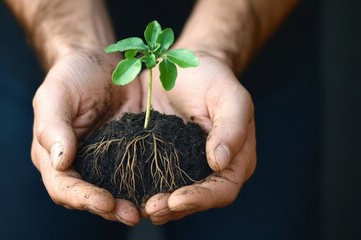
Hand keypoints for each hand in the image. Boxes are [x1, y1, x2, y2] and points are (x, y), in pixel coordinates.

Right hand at [31, 49, 141, 225]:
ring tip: (149, 209)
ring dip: (129, 203)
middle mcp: (78, 164)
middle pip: (89, 197)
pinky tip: (162, 189)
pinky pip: (135, 173)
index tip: (106, 202)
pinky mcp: (128, 152)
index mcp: (54, 154)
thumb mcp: (56, 94)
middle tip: (132, 214)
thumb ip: (53, 127)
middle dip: (109, 209)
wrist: (101, 63)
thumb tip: (61, 162)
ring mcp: (104, 160)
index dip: (83, 198)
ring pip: (113, 191)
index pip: (63, 186)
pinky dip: (146, 184)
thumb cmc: (72, 75)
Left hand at [140, 51, 255, 223]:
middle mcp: (213, 169)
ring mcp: (188, 166)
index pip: (223, 189)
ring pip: (176, 196)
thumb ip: (231, 127)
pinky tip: (128, 192)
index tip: (176, 199)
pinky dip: (144, 190)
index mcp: (236, 158)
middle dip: (175, 207)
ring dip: (158, 205)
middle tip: (150, 209)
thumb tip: (220, 162)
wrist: (183, 65)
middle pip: (198, 200)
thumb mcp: (229, 95)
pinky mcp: (165, 159)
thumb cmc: (212, 77)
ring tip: (138, 208)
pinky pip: (157, 180)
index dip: (201, 198)